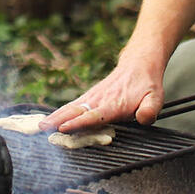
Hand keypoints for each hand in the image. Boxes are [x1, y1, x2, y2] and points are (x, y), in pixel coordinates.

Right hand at [39, 50, 168, 132]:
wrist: (139, 65)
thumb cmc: (146, 85)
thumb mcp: (155, 98)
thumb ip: (149, 110)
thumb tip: (143, 119)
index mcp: (113, 104)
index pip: (93, 116)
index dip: (78, 123)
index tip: (64, 128)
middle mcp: (99, 100)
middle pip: (75, 111)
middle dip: (58, 120)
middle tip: (42, 128)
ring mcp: (92, 97)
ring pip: (70, 108)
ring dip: (55, 117)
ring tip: (39, 126)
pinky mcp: (89, 97)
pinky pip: (72, 106)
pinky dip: (59, 113)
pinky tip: (50, 120)